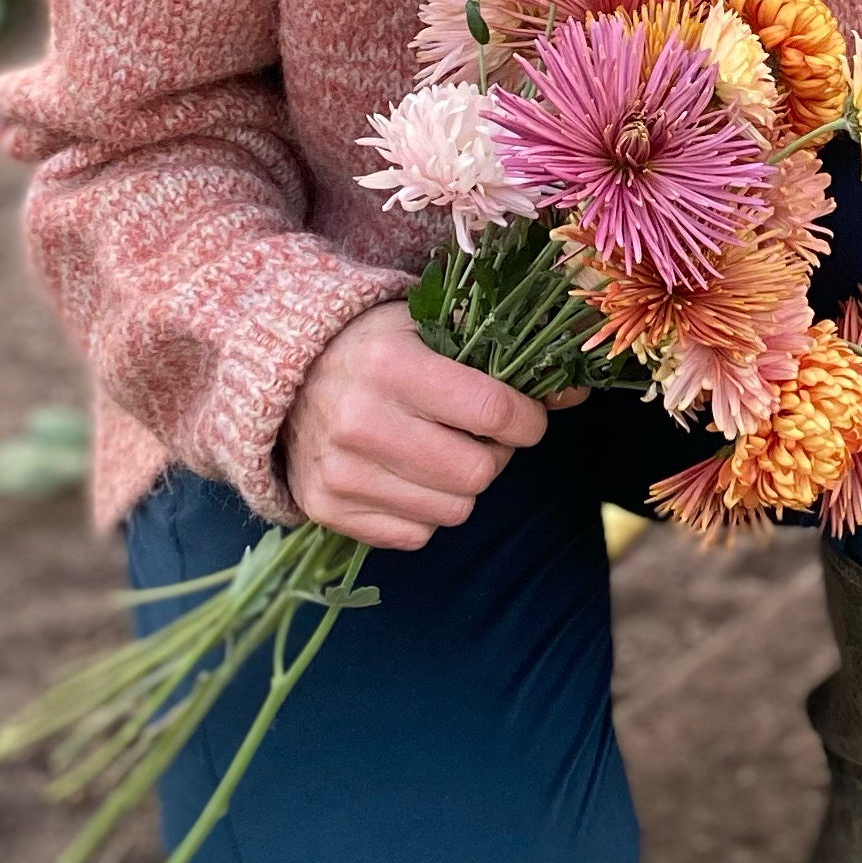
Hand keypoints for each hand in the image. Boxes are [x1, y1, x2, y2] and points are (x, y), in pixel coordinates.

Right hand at [282, 302, 550, 547]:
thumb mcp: (432, 327)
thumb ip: (504, 356)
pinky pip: (414, 535)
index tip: (526, 416)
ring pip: (452, 511)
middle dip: (494, 456)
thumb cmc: (377, 345)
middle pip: (478, 474)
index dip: (529, 419)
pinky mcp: (326, 507)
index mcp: (393, 365)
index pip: (494, 413)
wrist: (287, 372)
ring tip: (440, 451)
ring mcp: (340, 471)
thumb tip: (574, 392)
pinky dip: (424, 510)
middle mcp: (362, 421)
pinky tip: (406, 474)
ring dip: (461, 485)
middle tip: (479, 436)